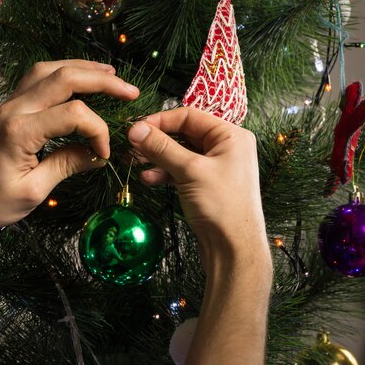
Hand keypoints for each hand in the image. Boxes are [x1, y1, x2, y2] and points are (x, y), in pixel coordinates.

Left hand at [0, 60, 138, 236]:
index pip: (74, 114)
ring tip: (109, 76)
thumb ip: (67, 165)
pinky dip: (61, 75)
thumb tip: (98, 153)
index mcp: (20, 131)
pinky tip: (77, 81)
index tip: (104, 154)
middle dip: (101, 81)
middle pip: (63, 77)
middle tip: (130, 91)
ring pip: (48, 69)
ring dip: (81, 69)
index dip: (98, 131)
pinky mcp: (6, 109)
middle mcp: (13, 109)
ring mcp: (8, 105)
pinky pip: (36, 80)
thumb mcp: (33, 191)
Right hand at [127, 107, 269, 269]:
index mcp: (230, 135)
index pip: (189, 116)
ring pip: (180, 153)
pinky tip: (148, 179)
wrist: (234, 248)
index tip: (135, 129)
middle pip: (183, 134)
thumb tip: (136, 129)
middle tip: (131, 147)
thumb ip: (161, 147)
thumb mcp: (189, 171)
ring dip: (156, 157)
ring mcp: (216, 167)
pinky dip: (165, 173)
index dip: (160, 121)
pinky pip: (182, 171)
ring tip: (134, 162)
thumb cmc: (221, 205)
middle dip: (156, 140)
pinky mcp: (206, 184)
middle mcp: (225, 147)